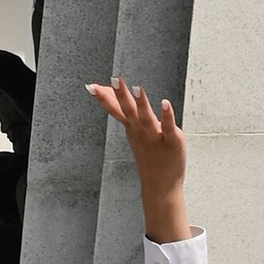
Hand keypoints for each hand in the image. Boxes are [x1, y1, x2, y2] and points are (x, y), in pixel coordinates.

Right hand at [88, 77, 189, 241]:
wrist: (160, 184)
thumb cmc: (149, 155)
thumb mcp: (134, 132)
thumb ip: (128, 115)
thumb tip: (120, 102)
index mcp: (132, 128)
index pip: (116, 111)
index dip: (104, 99)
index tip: (91, 86)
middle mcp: (141, 132)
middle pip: (128, 112)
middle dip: (120, 95)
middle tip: (114, 80)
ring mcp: (155, 137)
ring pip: (146, 118)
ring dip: (141, 104)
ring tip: (136, 88)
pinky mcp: (172, 141)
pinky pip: (168, 127)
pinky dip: (167, 116)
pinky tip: (165, 103)